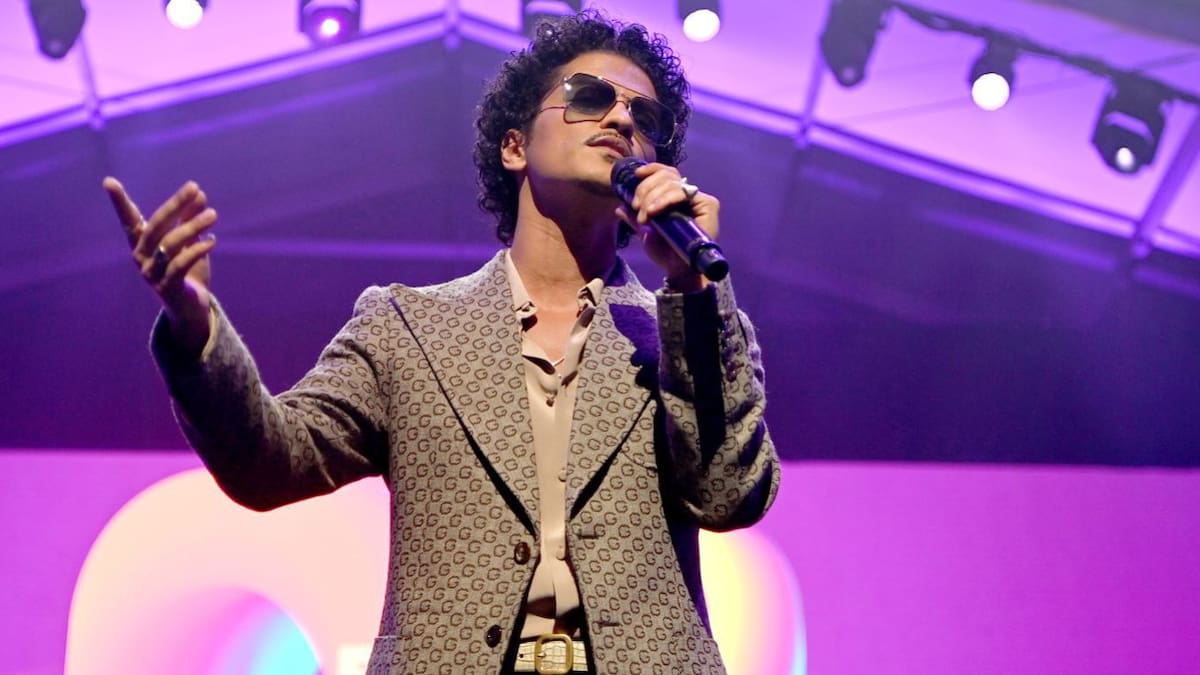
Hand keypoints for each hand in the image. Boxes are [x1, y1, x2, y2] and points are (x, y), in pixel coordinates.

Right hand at [104, 177, 217, 354]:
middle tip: (194, 189)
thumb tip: (199, 194)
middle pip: (155, 227)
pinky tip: (212, 240)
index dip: (119, 202)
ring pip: (169, 244)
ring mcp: (151, 274)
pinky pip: (180, 265)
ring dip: (193, 226)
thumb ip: (191, 219)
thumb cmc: (188, 272)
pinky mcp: (165, 288)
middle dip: (175, 205)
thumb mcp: (191, 243)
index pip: (129, 220)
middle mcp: (141, 257)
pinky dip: (197, 250)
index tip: (108, 181)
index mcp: (142, 244)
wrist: (192, 309)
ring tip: (213, 214)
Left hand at [614, 162, 718, 291]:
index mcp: (675, 198)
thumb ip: (634, 219)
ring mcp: (699, 199)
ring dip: (652, 197)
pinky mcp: (708, 205)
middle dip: (646, 189)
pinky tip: (653, 210)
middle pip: (666, 176)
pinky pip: (682, 193)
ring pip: (672, 183)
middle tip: (637, 208)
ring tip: (645, 216)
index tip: (636, 175)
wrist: (679, 270)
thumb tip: (620, 207)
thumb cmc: (665, 253)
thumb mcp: (645, 232)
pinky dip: (665, 199)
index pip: (666, 174)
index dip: (652, 170)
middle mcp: (689, 196)